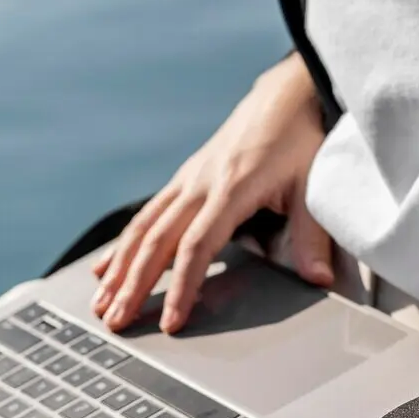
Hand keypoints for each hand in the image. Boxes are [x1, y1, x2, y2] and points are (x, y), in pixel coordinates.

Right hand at [91, 52, 332, 335]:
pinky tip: (104, 268)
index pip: (197, 245)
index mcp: (231, 187)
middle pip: (157, 241)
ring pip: (142, 228)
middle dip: (134, 285)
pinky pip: (145, 215)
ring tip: (100, 304)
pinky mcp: (182, 180)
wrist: (284, 95)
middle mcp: (199, 183)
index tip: (171, 321)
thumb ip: (311, 235)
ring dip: (119, 268)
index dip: (182, 285)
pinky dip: (122, 245)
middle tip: (116, 322)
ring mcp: (186, 180)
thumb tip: (318, 279)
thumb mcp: (313, 185)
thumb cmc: (299, 140)